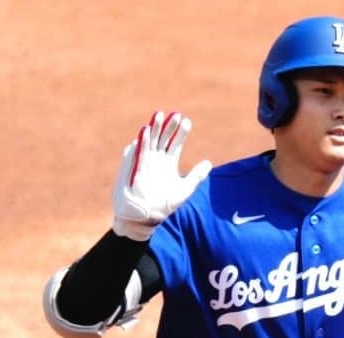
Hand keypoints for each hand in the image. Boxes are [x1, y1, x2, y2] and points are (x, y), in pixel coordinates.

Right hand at [111, 111, 212, 240]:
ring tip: (160, 114)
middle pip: (163, 138)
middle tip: (176, 114)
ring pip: (150, 141)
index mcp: (168, 163)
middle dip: (169, 126)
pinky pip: (138, 152)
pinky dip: (142, 141)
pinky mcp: (135, 168)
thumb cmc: (164, 205)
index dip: (181, 132)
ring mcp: (145, 162)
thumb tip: (209, 162)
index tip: (187, 121)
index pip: (175, 143)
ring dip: (154, 128)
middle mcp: (156, 159)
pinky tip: (145, 130)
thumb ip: (196, 176)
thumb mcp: (185, 189)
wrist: (145, 217)